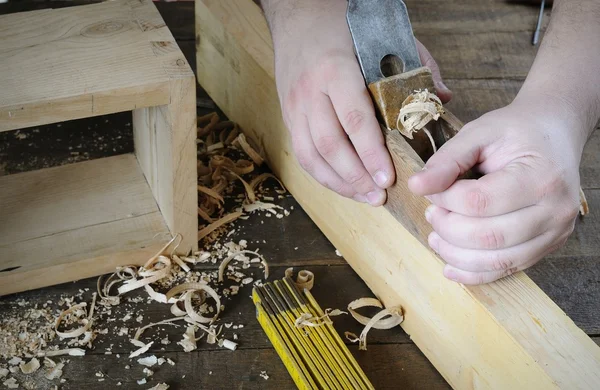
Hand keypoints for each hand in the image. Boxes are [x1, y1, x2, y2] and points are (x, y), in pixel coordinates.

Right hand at [265, 0, 450, 205]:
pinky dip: (324, 175)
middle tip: (380, 196)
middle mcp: (310, 91)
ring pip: (311, 155)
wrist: (299, 15)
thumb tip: (442, 99)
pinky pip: (303, 153)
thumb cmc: (344, 26)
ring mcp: (295, 106)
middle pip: (330, 144)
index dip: (371, 153)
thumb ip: (415, 67)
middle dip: (356, 177)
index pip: (354, 119)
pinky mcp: (289, 116)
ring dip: (339, 182)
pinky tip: (345, 184)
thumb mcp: (383, 37)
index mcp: (335, 69)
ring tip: (365, 197)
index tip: (388, 177)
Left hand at [408, 95, 585, 283]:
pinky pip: (507, 270)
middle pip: (489, 236)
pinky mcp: (548, 247)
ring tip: (435, 236)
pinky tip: (449, 266)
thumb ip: (447, 160)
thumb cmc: (516, 131)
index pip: (480, 201)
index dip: (445, 199)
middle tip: (431, 213)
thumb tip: (416, 186)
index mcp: (541, 176)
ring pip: (497, 260)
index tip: (428, 189)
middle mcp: (555, 210)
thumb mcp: (479, 133)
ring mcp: (555, 233)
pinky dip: (474, 273)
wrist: (554, 133)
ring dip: (456, 254)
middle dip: (448, 228)